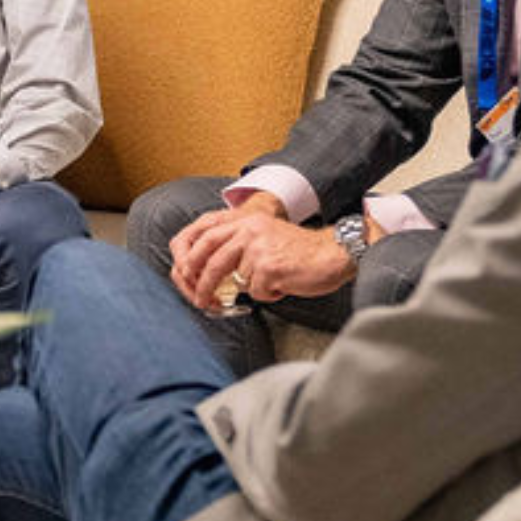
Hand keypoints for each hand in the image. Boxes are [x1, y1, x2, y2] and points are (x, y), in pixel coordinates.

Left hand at [169, 195, 355, 308]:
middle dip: (200, 283)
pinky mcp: (269, 266)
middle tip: (200, 300)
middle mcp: (249, 229)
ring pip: (235, 279)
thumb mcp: (265, 238)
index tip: (187, 277)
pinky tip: (284, 285)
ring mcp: (258, 247)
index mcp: (246, 221)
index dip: (191, 258)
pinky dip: (268, 295)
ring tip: (268, 286)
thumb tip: (211, 275)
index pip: (206, 235)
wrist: (333, 253)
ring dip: (249, 289)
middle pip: (209, 257)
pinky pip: (256, 291)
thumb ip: (239, 248)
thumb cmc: (300, 253)